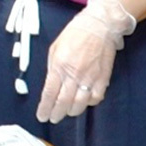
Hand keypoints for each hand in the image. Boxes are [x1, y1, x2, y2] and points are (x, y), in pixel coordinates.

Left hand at [36, 0, 136, 123]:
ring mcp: (90, 78)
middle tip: (53, 118)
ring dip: (71, 111)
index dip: (45, 107)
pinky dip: (88, 103)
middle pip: (63, 102)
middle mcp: (74, 75)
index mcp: (59, 66)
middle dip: (56, 113)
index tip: (41, 115)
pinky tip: (83, 102)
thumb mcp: (55, 48)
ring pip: (79, 104)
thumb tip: (51, 84)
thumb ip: (52, 67)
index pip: (49, 93)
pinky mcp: (103, 79)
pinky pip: (95, 98)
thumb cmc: (74, 35)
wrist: (99, 27)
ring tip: (66, 112)